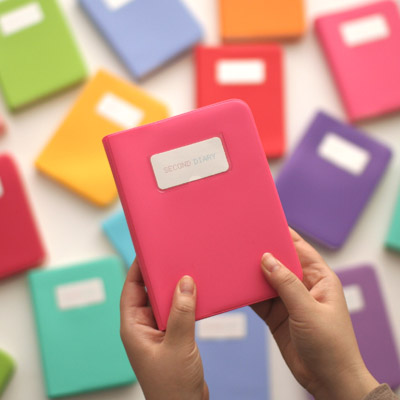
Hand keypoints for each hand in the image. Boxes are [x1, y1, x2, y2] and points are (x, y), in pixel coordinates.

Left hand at [120, 259, 207, 399]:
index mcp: (134, 328)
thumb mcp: (178, 345)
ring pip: (164, 303)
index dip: (136, 270)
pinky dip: (185, 303)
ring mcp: (158, 333)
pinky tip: (197, 295)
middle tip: (172, 257)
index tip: (146, 251)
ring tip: (187, 272)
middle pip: (147, 293)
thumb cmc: (172, 386)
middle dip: (159, 276)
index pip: (130, 290)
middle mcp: (143, 328)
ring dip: (175, 290)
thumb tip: (185, 282)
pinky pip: (176, 313)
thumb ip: (181, 313)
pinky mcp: (172, 338)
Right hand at [252, 229, 378, 399]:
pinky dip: (248, 293)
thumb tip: (267, 259)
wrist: (328, 381)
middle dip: (263, 253)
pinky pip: (259, 299)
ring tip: (235, 261)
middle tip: (243, 241)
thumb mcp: (308, 310)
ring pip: (267, 280)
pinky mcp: (277, 315)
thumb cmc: (331, 346)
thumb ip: (286, 284)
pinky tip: (236, 286)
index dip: (284, 235)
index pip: (300, 249)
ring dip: (253, 273)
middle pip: (280, 263)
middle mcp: (303, 286)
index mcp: (319, 279)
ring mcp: (289, 301)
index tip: (266, 223)